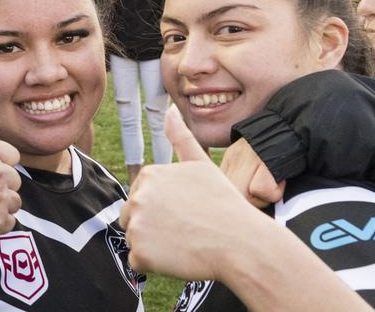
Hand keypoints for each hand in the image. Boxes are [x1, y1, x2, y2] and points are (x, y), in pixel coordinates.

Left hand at [119, 107, 272, 279]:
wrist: (241, 243)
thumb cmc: (225, 205)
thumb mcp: (202, 165)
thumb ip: (181, 138)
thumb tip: (169, 109)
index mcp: (149, 175)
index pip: (142, 195)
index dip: (164, 207)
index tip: (186, 213)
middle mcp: (138, 197)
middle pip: (133, 216)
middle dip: (153, 225)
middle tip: (185, 230)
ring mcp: (137, 225)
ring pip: (136, 238)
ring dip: (154, 245)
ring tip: (184, 242)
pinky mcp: (141, 253)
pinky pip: (139, 262)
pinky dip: (155, 264)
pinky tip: (179, 257)